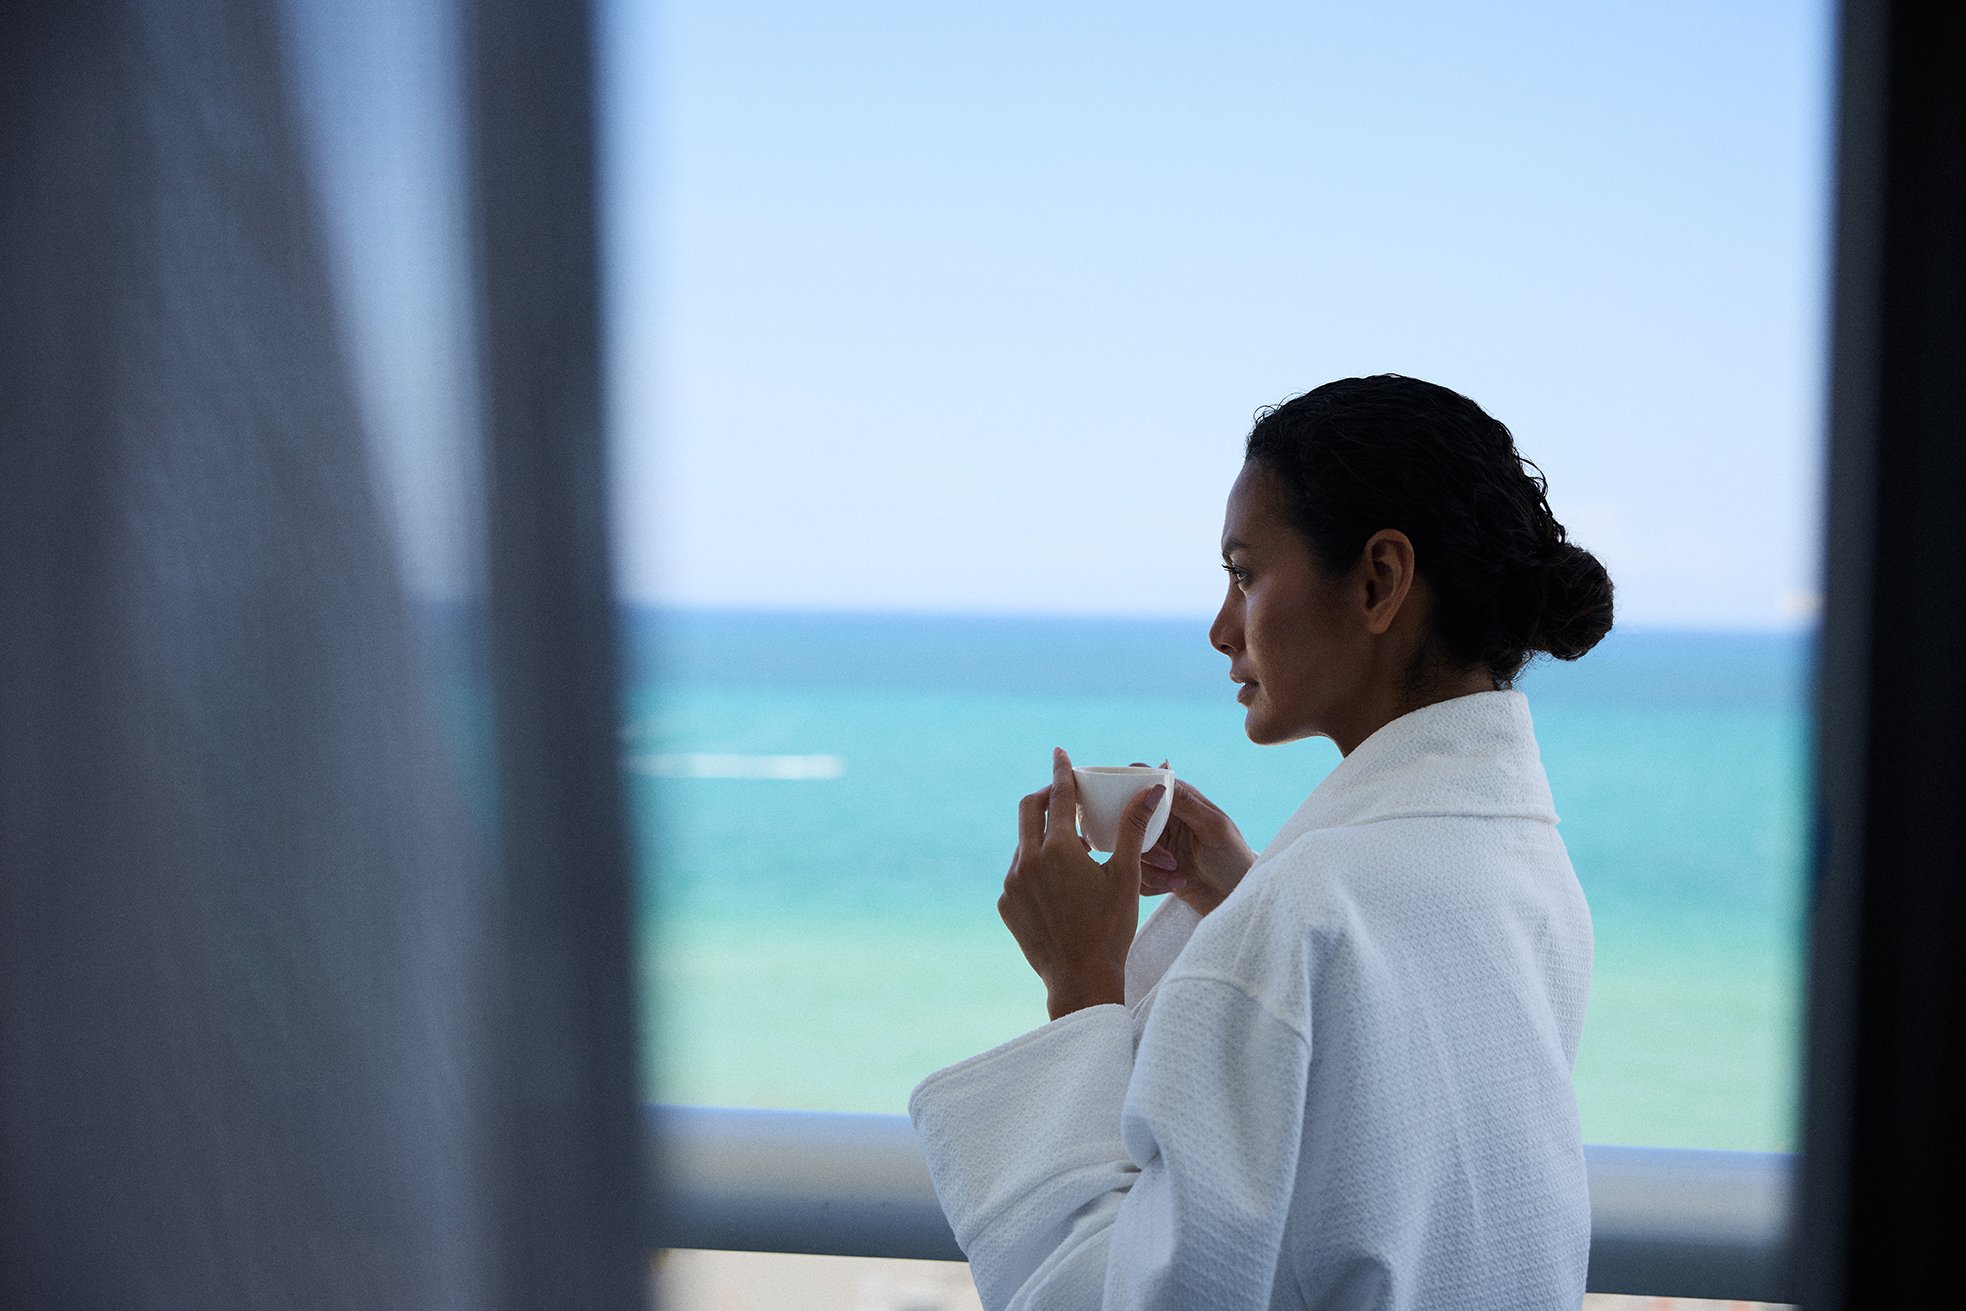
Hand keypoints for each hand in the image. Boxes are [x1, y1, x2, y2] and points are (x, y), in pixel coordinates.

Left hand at [999, 747, 1164, 1019]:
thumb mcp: (1127, 876)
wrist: (1081, 979)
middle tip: (1065, 797)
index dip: (1062, 771)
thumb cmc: (1111, 928)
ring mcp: (1012, 883)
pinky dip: (1035, 867)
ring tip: (1071, 851)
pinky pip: (1018, 872)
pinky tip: (1058, 884)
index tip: (1060, 753)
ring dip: (1043, 836)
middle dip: (1047, 796)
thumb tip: (1153, 788)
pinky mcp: (1006, 904)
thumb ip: (1134, 827)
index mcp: (1058, 849)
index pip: (1059, 796)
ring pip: (1023, 843)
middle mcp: (1027, 861)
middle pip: (1029, 809)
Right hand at [1133, 763, 1255, 916]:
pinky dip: (1150, 880)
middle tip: (1167, 858)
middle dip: (1140, 839)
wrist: (1233, 898)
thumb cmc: (1233, 859)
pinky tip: (1174, 884)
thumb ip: (1187, 803)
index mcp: (1180, 799)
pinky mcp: (1151, 866)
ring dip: (1149, 864)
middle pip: (1128, 815)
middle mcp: (1163, 818)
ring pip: (1128, 846)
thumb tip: (1162, 776)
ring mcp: (1155, 842)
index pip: (1146, 781)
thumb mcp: (1214, 828)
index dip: (1133, 791)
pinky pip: (1133, 870)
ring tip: (1175, 872)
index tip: (1135, 812)